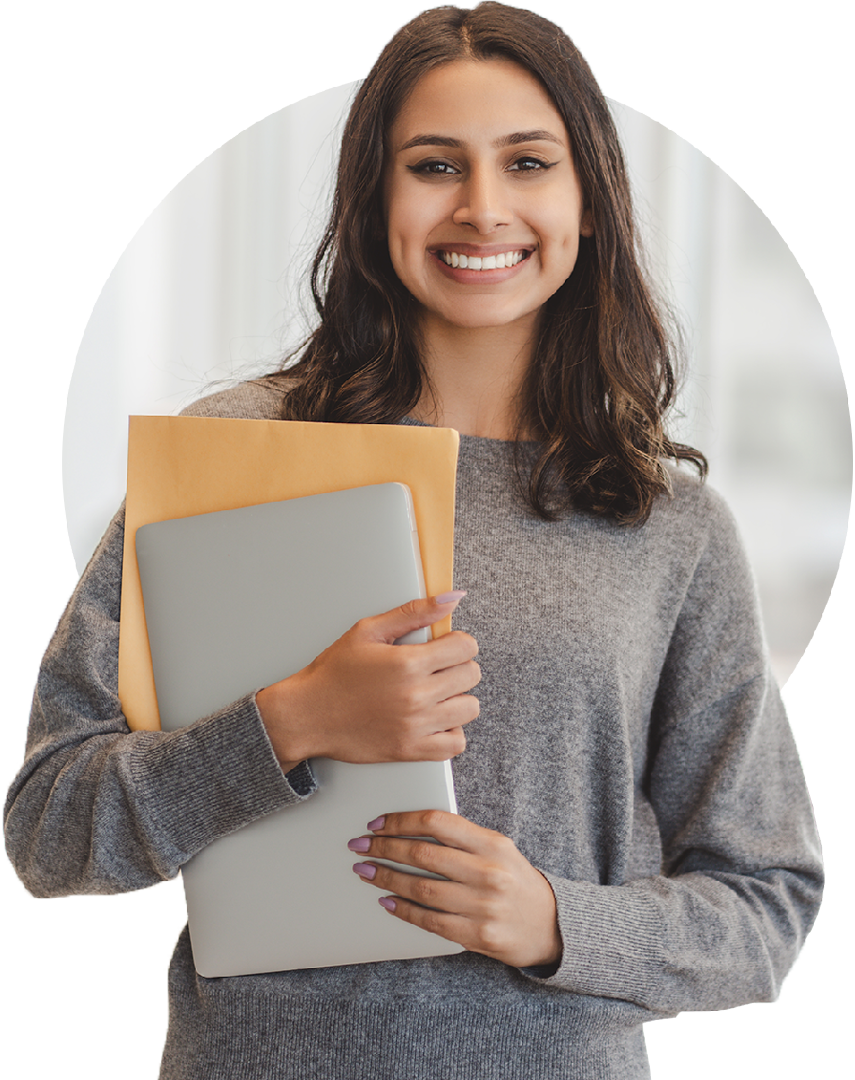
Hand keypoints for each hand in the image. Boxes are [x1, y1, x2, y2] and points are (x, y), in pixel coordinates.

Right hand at [256, 593, 479, 769]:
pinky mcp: (411, 750)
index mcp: (408, 663)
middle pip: (471, 675)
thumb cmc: (333, 673)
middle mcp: (416, 696)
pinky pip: (456, 743)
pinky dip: (451, 731)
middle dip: (458, 666)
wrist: (307, 715)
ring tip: (436, 693)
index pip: (466, 647)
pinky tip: (434, 718)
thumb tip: (451, 598)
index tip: (444, 645)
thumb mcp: (368, 631)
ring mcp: (415, 726)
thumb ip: (412, 613)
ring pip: (469, 708)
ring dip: (457, 698)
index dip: (458, 641)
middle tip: (436, 667)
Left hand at [348, 809, 562, 969]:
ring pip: (422, 888)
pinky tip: (387, 902)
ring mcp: (484, 906)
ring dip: (387, 878)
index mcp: (493, 844)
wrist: (551, 925)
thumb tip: (410, 827)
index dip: (402, 820)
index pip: (438, 822)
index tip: (378, 822)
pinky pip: (430, 921)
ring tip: (367, 872)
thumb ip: (463, 838)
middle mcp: (489, 872)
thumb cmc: (515, 881)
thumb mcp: (498, 850)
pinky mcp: (478, 935)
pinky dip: (404, 910)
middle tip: (360, 845)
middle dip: (385, 847)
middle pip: (424, 854)